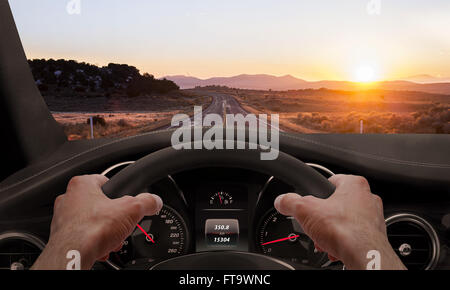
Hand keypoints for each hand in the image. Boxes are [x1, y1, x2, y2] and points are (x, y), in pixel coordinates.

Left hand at [32, 175, 162, 269]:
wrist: (73, 255)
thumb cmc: (91, 230)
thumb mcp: (132, 210)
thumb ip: (147, 202)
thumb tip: (154, 201)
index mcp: (82, 185)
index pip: (105, 181)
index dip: (119, 192)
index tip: (126, 201)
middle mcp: (68, 199)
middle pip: (100, 204)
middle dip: (113, 217)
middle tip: (121, 224)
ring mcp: (62, 218)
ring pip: (91, 222)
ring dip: (104, 231)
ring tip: (112, 238)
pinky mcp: (62, 237)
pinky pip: (83, 237)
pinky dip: (94, 242)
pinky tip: (102, 247)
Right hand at [274, 174, 405, 269]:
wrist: (364, 255)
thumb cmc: (345, 230)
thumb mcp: (305, 210)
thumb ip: (290, 202)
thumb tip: (282, 201)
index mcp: (354, 184)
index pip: (330, 181)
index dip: (316, 192)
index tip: (309, 201)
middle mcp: (367, 198)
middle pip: (336, 204)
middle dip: (323, 217)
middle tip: (314, 224)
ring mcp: (373, 217)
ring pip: (344, 221)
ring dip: (331, 231)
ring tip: (323, 239)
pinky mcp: (374, 236)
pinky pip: (353, 235)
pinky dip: (342, 241)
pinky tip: (334, 247)